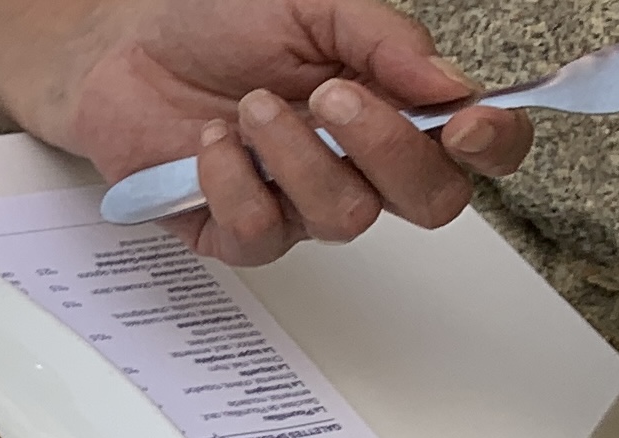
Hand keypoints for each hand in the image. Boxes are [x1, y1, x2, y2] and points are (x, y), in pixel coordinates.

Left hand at [17, 0, 531, 264]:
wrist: (126, 48)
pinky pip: (261, 234)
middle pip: (429, 201)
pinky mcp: (235, 232)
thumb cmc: (221, 25)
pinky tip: (212, 142)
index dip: (492, 146)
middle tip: (335, 94)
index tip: (468, 121)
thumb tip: (449, 82)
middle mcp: (359, 166)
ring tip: (252, 104)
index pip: (478, 150)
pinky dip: (234, 181)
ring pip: (345, 217)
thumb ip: (385, 40)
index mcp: (396, 109)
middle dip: (389, 148)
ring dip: (299, 155)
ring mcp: (299, 205)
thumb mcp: (314, 7)